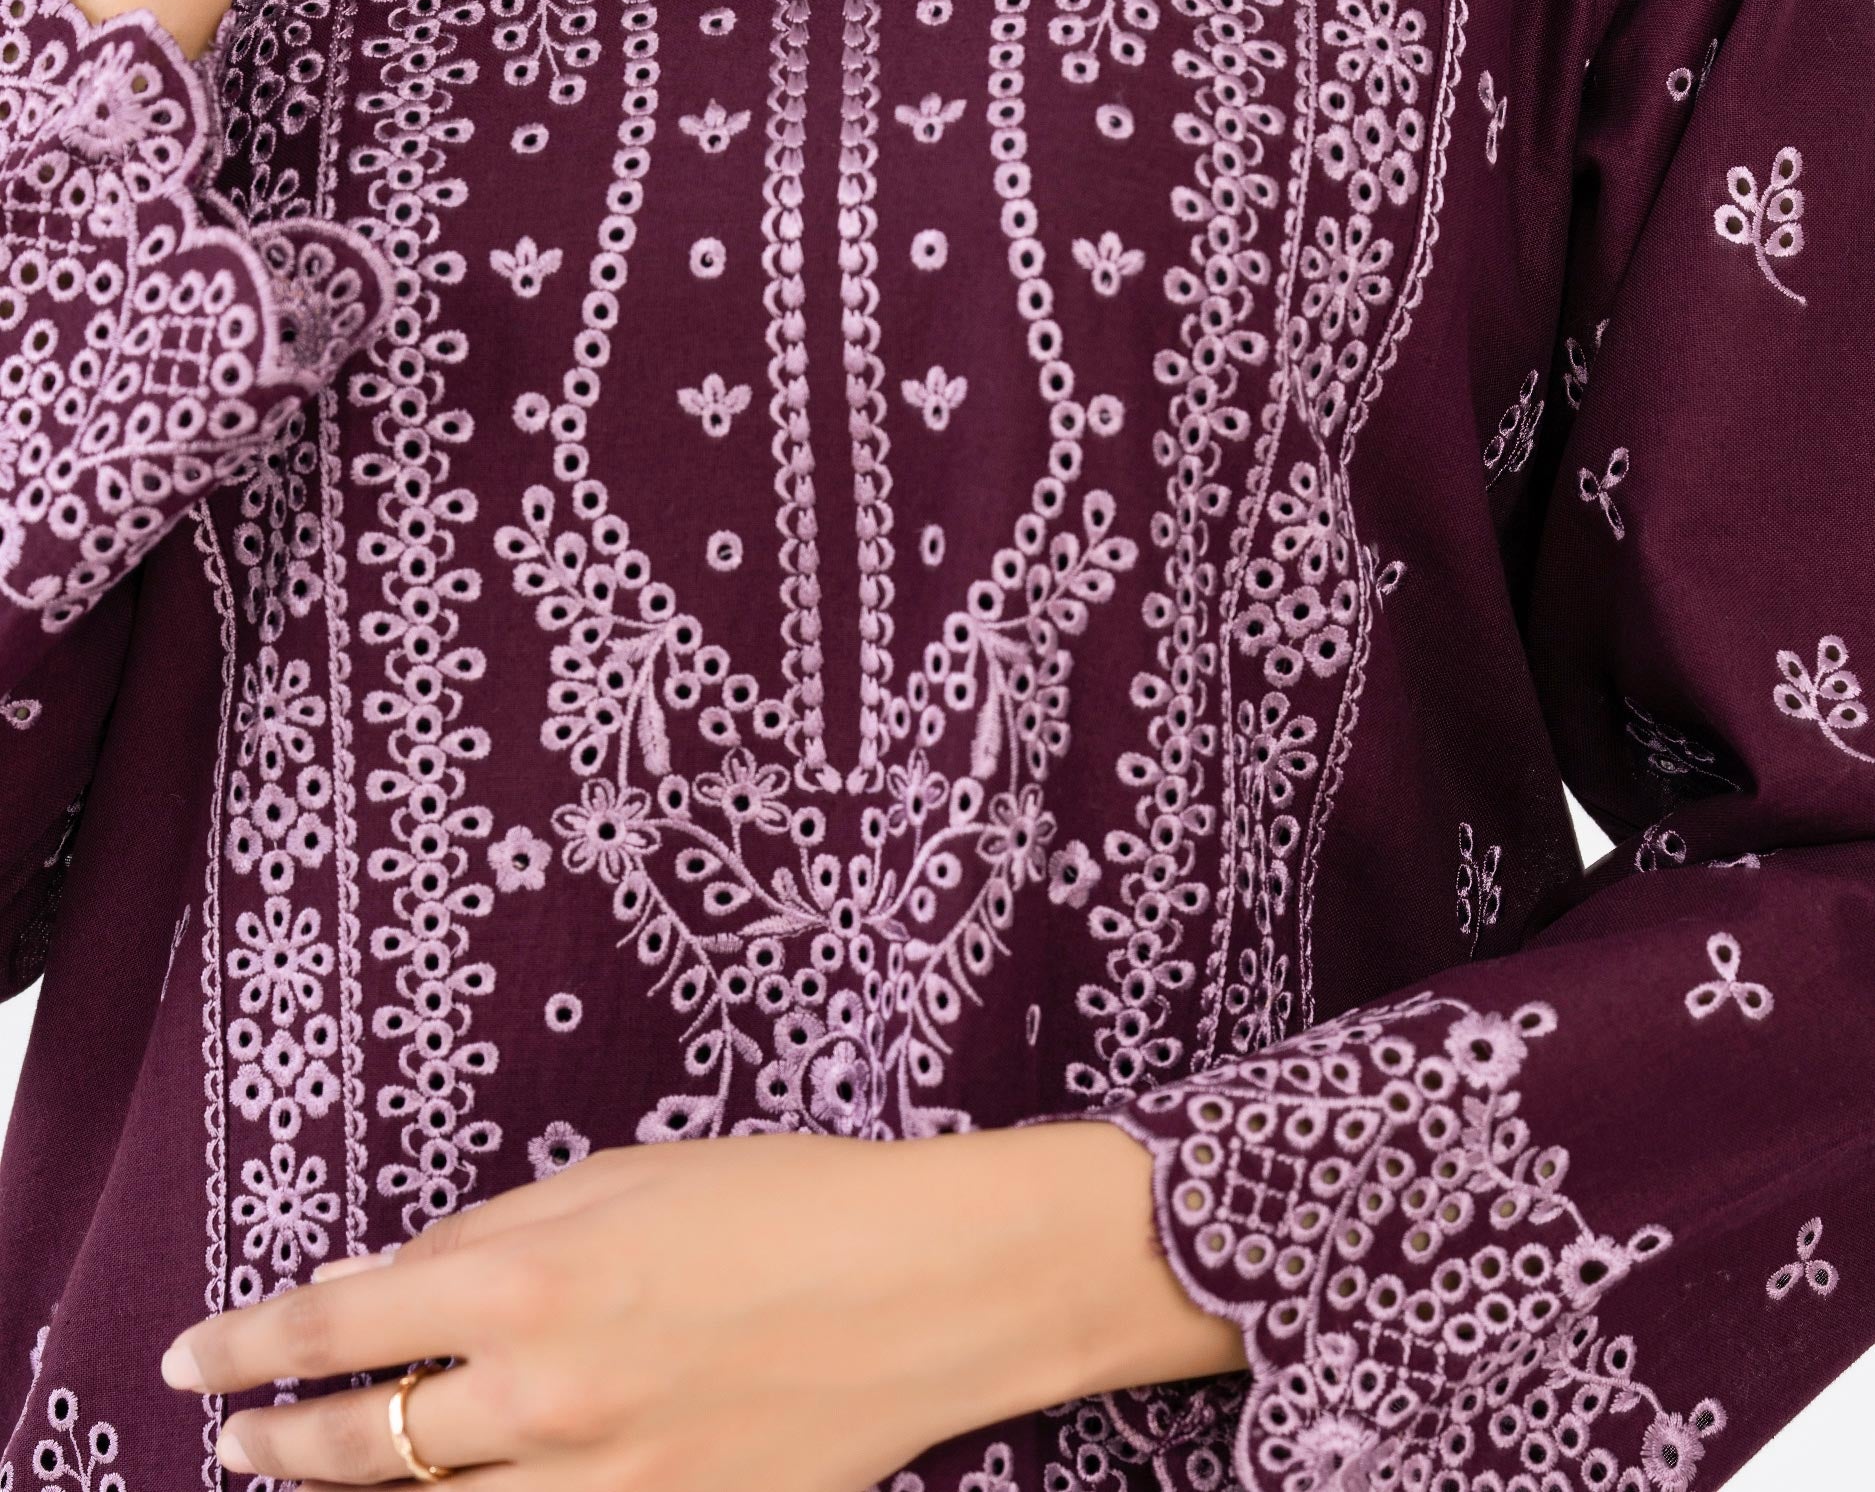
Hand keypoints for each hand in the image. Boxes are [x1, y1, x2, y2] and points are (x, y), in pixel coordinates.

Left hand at [157, 1123, 1244, 1491]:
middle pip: (358, 1442)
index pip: (340, 1323)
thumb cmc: (786, 1201)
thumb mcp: (627, 1178)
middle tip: (234, 1436)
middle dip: (277, 1440)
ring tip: (310, 1474)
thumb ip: (495, 1231)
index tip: (194, 1355)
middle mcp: (541, 1393)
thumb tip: (387, 1278)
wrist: (930, 1288)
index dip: (250, 1341)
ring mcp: (598, 1482)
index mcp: (530, 1278)